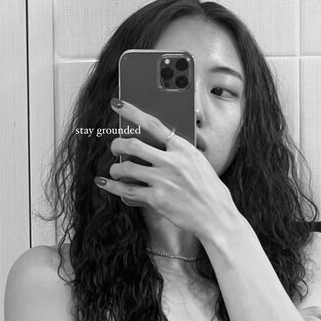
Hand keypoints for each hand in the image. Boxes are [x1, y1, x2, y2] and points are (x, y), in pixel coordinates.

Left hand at [93, 98, 236, 237]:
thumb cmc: (209, 190)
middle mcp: (172, 161)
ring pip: (126, 167)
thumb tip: (155, 146)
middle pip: (132, 144)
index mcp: (183, 148)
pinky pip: (126, 190)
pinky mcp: (157, 199)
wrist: (217, 216)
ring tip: (115, 171)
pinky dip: (112, 187)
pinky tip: (104, 184)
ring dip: (115, 169)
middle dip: (117, 144)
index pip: (152, 124)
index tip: (117, 104)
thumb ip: (178, 153)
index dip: (131, 112)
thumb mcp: (198, 163)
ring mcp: (163, 180)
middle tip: (115, 148)